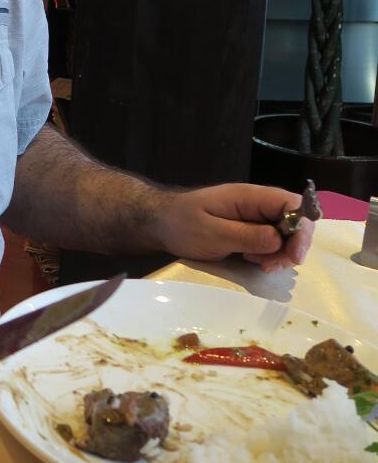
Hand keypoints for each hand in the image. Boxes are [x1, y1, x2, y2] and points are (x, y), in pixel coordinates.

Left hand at [154, 183, 315, 272]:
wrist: (161, 224)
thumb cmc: (182, 224)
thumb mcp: (212, 232)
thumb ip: (246, 235)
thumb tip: (279, 239)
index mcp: (250, 196)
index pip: (292, 203)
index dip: (301, 228)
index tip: (294, 256)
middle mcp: (258, 204)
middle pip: (295, 220)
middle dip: (293, 246)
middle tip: (273, 266)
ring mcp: (255, 217)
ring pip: (287, 234)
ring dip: (281, 254)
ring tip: (260, 266)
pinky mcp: (251, 231)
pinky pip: (273, 242)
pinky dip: (270, 256)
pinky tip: (253, 263)